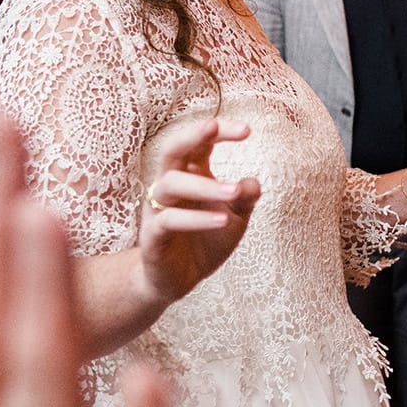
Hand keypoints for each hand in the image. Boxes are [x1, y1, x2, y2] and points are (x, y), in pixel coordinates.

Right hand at [135, 118, 260, 312]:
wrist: (178, 279)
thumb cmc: (206, 239)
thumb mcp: (234, 217)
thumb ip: (245, 198)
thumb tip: (253, 182)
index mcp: (190, 175)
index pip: (199, 143)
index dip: (219, 132)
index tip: (247, 130)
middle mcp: (169, 185)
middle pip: (172, 150)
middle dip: (192, 136)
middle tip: (214, 127)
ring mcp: (158, 209)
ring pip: (171, 184)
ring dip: (204, 185)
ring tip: (235, 191)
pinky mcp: (153, 235)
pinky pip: (169, 220)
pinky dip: (196, 219)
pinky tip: (222, 220)